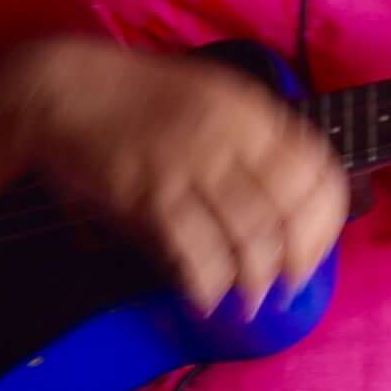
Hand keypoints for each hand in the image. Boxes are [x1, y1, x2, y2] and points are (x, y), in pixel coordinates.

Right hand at [2, 40, 349, 315]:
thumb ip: (253, 145)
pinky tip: (204, 298)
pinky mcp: (148, 192)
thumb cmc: (143, 100)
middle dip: (294, 260)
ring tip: (248, 302)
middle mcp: (229, 134)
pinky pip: (193, 250)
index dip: (323, 220)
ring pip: (246, 235)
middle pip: (286, 210)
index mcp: (252, 111)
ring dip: (252, 280)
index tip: (314, 250)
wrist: (67, 88)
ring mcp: (189, 163)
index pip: (315, 170)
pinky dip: (205, 283)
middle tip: (287, 289)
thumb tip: (290, 208)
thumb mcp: (212, 101)